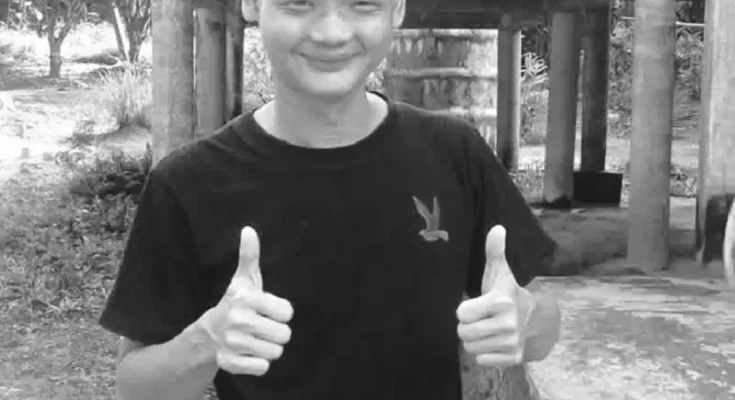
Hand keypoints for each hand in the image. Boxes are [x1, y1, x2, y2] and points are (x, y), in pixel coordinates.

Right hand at [198, 226, 293, 375]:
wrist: (209, 332)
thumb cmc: (236, 302)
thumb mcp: (244, 279)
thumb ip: (250, 255)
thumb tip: (249, 230)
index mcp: (246, 298)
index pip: (287, 312)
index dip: (281, 312)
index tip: (267, 309)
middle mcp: (239, 320)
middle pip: (284, 334)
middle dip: (277, 332)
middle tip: (262, 326)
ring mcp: (233, 343)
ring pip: (275, 352)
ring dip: (269, 347)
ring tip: (255, 339)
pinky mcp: (230, 362)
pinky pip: (262, 368)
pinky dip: (258, 363)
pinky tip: (248, 353)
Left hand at [456, 225, 534, 366]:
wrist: (536, 320)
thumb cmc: (509, 294)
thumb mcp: (500, 272)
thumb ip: (494, 251)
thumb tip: (497, 228)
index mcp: (501, 301)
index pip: (461, 313)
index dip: (465, 309)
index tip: (476, 305)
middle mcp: (507, 324)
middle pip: (463, 333)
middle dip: (467, 326)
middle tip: (478, 319)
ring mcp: (511, 343)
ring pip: (470, 348)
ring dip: (474, 340)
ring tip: (485, 329)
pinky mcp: (512, 358)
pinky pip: (481, 360)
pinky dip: (483, 353)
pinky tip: (492, 342)